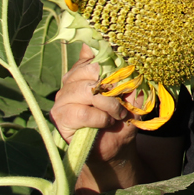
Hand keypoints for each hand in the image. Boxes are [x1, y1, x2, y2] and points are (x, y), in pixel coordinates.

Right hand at [50, 44, 137, 164]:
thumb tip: (127, 53)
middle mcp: (72, 79)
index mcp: (87, 68)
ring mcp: (63, 97)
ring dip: (109, 104)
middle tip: (123, 100)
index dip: (109, 56)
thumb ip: (129, 73)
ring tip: (118, 114)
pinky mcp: (60, 116)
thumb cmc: (124, 115)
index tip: (123, 66)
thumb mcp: (133, 92)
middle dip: (113, 86)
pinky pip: (83, 112)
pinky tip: (106, 122)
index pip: (92, 50)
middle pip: (91, 69)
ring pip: (88, 91)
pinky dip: (100, 118)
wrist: (117, 145)